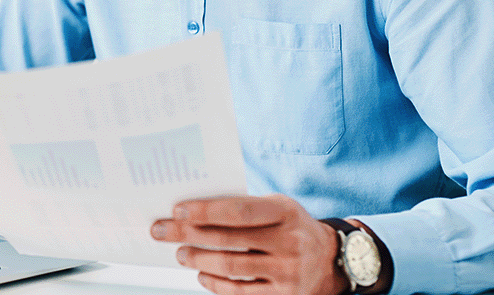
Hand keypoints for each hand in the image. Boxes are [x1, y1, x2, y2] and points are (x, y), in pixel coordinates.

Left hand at [150, 194, 347, 294]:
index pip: (239, 210)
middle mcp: (289, 242)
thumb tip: (193, 211)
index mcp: (285, 212)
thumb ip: (244, 208)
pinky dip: (216, 284)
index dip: (206, 210)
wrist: (332, 259)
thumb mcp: (278, 207)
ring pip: (232, 268)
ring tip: (180, 254)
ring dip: (198, 260)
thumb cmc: (291, 226)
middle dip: (188, 235)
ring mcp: (288, 271)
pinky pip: (242, 292)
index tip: (177, 211)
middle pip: (229, 240)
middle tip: (161, 231)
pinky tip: (201, 275)